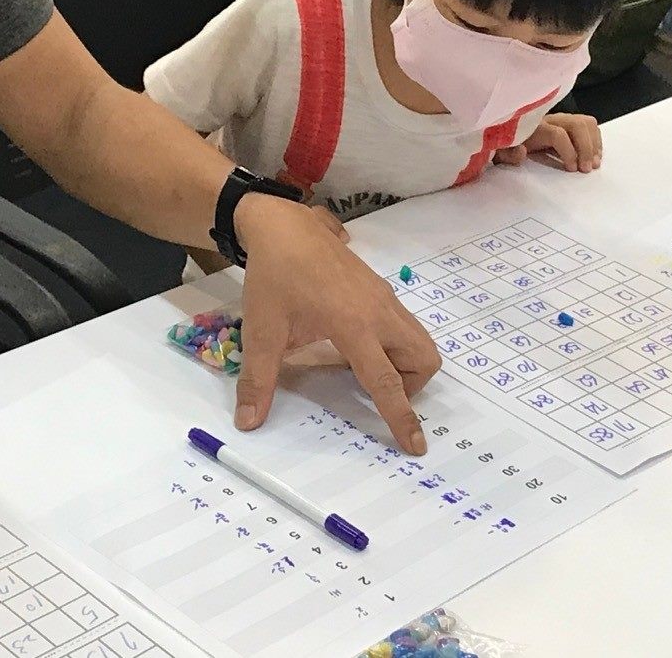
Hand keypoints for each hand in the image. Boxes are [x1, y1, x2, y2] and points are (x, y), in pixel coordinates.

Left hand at [232, 195, 441, 453]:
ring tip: (363, 365)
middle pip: (423, 359)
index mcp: (354, 326)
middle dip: (410, 385)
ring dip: (404, 362)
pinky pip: (403, 323)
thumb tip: (248, 422)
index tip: (416, 446)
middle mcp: (378, 312)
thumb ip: (258, 380)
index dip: (401, 417)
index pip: (386, 382)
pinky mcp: (379, 286)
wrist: (281, 225)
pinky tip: (354, 337)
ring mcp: (383, 296)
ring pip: (418, 339)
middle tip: (376, 390)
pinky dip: (392, 341)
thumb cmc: (272, 278)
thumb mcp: (261, 332)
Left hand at [494, 113, 602, 172]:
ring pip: (586, 122)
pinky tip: (594, 156)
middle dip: (586, 148)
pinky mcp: (569, 122)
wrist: (507, 133)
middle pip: (577, 124)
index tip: (572, 168)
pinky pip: (589, 125)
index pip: (558, 134)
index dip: (568, 151)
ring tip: (594, 164)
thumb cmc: (507, 144)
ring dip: (594, 144)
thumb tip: (521, 151)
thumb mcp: (501, 152)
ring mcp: (561, 119)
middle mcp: (550, 119)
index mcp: (533, 127)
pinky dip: (595, 141)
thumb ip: (508, 154)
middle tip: (586, 169)